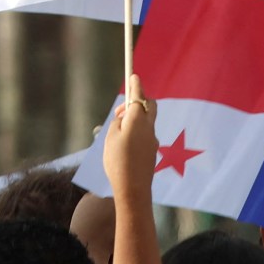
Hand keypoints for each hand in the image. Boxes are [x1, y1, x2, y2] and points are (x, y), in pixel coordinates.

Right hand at [103, 74, 159, 203]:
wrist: (133, 187)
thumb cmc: (118, 161)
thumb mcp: (110, 137)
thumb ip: (118, 123)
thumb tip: (126, 117)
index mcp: (138, 121)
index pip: (138, 97)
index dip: (136, 86)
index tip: (134, 75)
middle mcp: (149, 128)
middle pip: (149, 106)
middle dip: (139, 101)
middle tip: (121, 110)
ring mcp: (153, 139)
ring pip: (147, 121)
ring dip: (136, 119)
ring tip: (118, 131)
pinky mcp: (153, 150)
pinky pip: (145, 134)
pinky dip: (137, 132)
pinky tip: (125, 145)